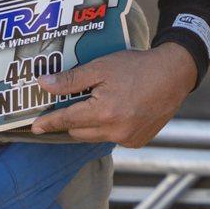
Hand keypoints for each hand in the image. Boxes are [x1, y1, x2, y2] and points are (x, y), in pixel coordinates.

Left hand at [31, 43, 196, 146]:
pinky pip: (113, 138)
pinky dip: (110, 128)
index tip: (35, 127)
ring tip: (101, 104)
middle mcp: (115, 131)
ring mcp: (128, 139)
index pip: (66, 120)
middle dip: (73, 119)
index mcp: (104, 112)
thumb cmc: (139, 67)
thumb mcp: (102, 67)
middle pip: (78, 131)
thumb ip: (72, 79)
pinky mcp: (138, 141)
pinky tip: (119, 111)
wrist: (174, 74)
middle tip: (76, 102)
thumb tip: (44, 84)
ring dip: (91, 124)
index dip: (49, 122)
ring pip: (95, 137)